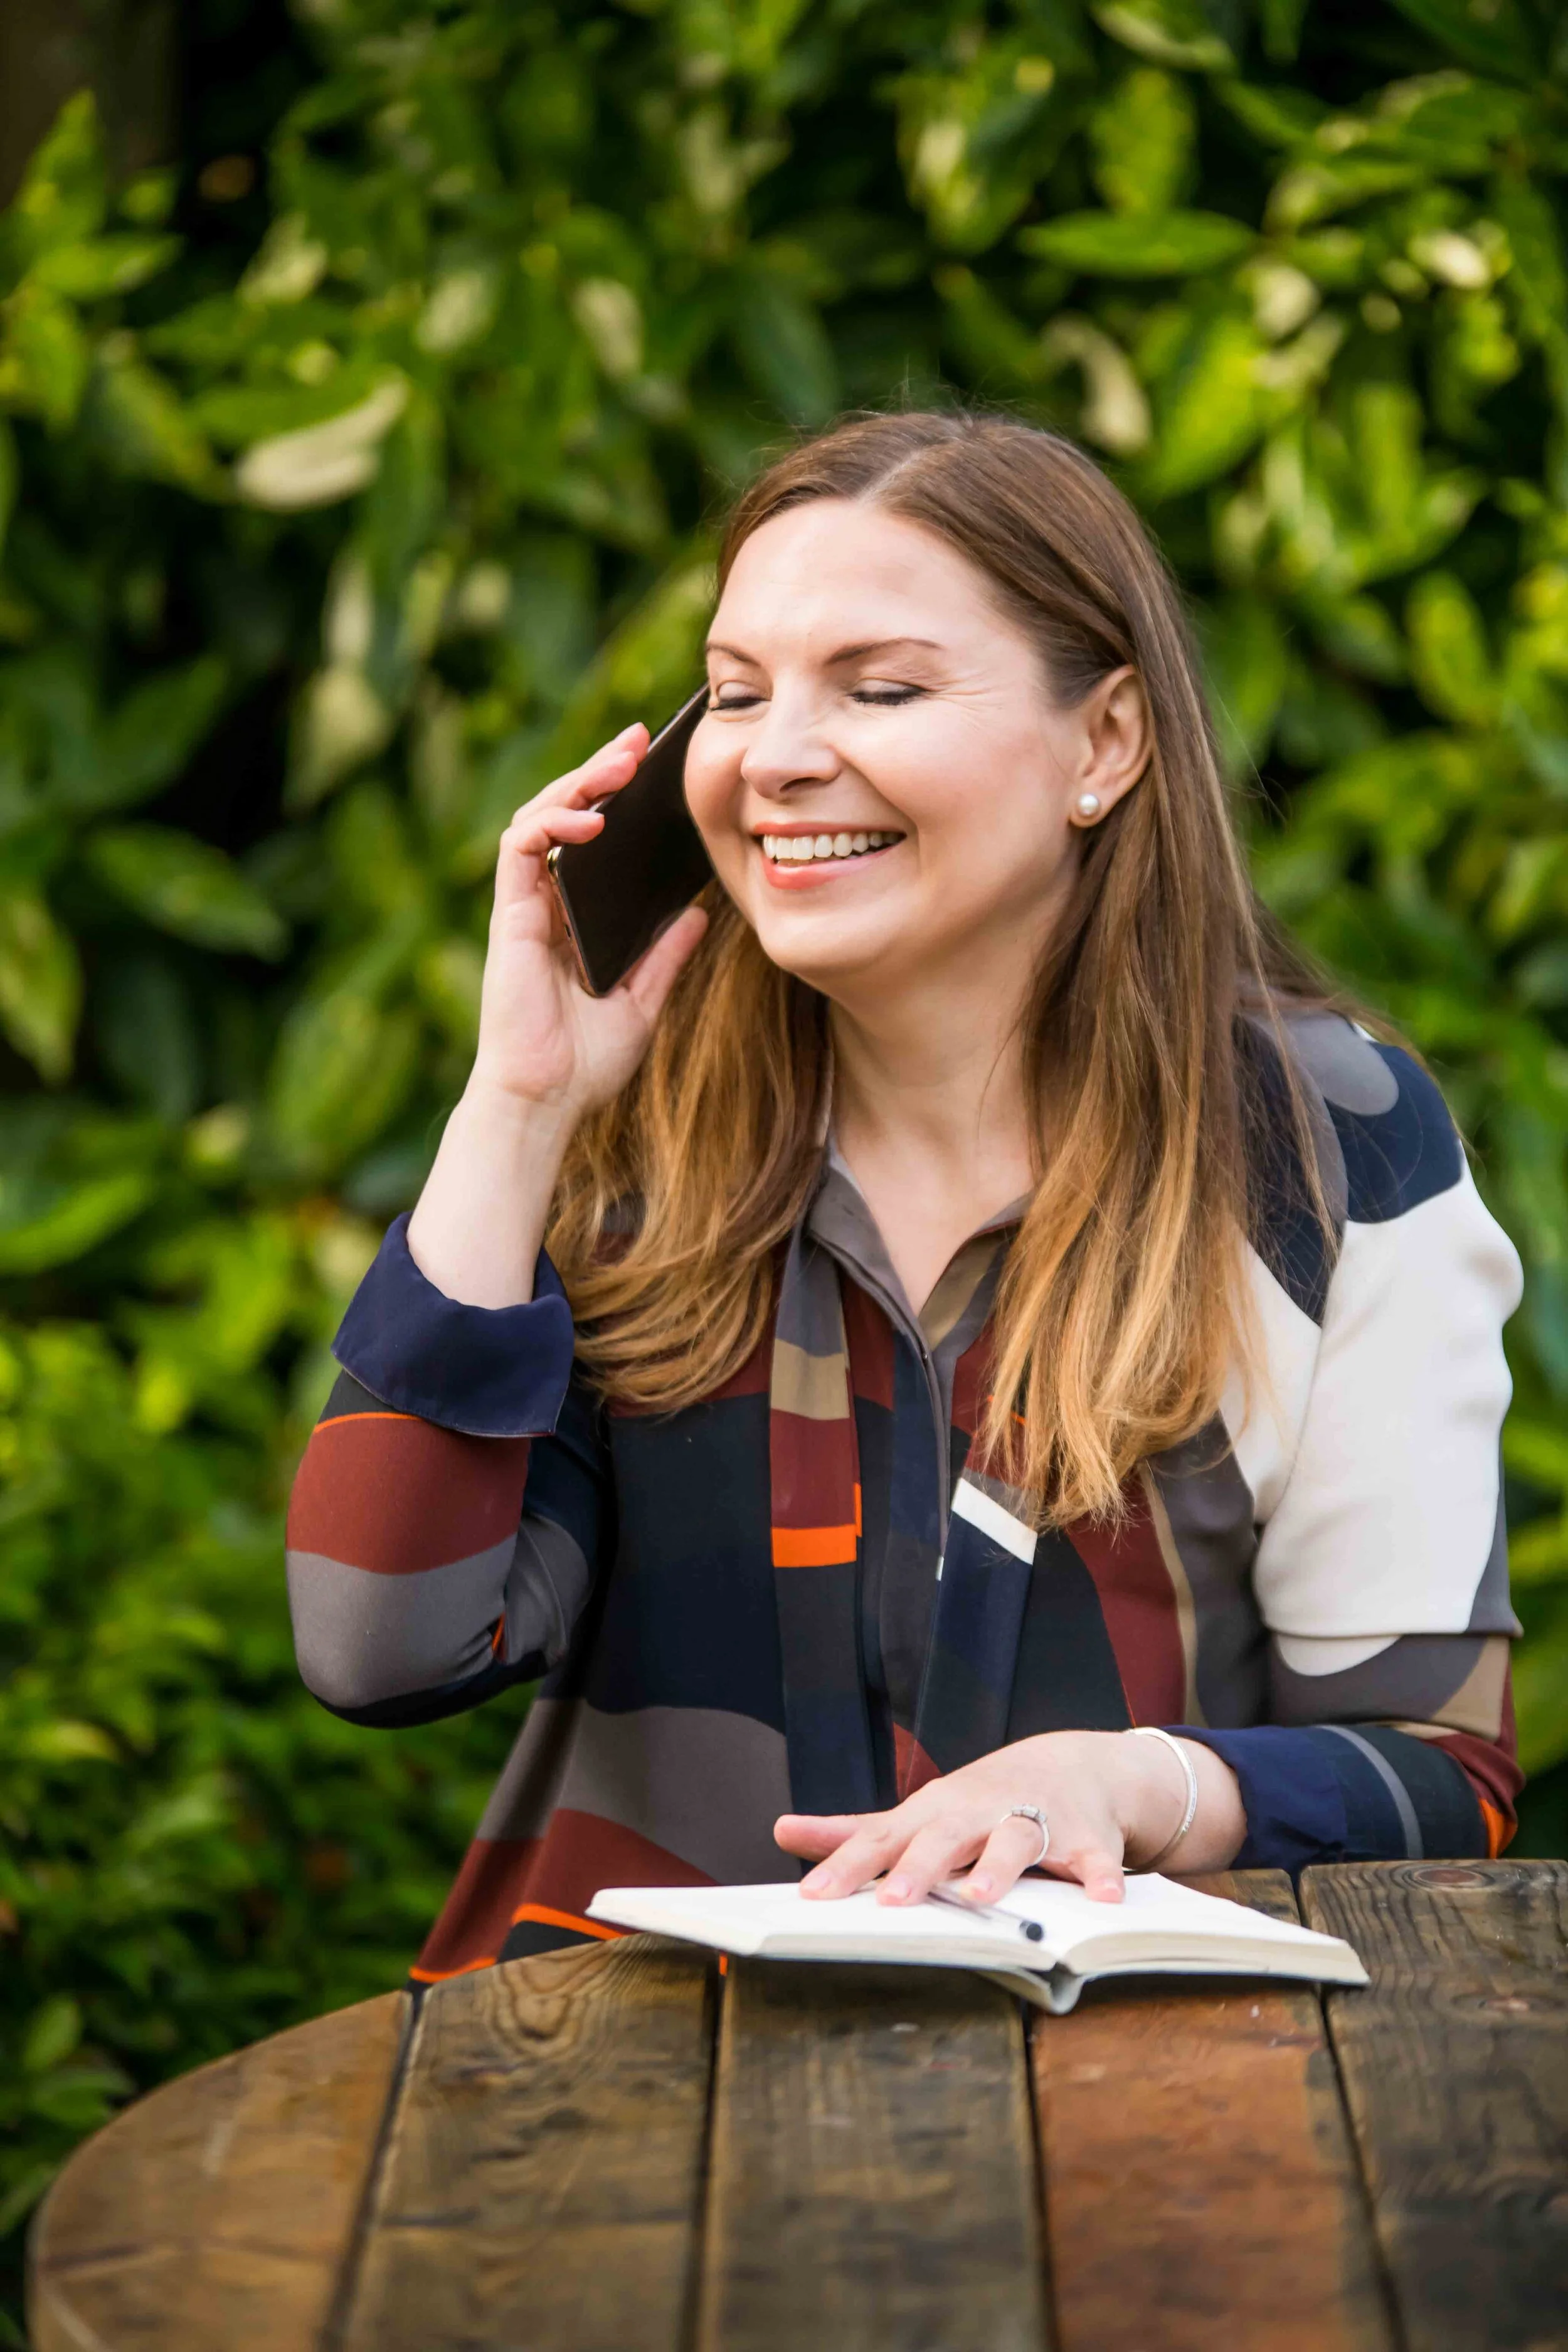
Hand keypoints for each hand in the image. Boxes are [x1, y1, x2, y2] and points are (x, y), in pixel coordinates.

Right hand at [472, 722, 708, 1121]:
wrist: (545, 1102)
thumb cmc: (584, 1063)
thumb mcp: (642, 1000)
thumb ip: (665, 956)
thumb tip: (699, 914)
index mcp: (573, 919)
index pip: (590, 841)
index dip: (617, 800)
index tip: (656, 769)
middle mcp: (544, 905)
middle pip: (565, 816)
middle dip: (600, 771)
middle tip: (640, 740)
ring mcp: (523, 908)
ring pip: (539, 818)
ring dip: (578, 783)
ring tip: (622, 762)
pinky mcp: (508, 916)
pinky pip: (519, 849)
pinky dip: (552, 824)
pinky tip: (591, 820)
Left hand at [774, 1729, 1242, 1907]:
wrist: (1069, 1763)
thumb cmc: (976, 1802)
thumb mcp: (915, 1814)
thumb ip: (852, 1831)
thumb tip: (782, 1832)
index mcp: (933, 1815)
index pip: (880, 1842)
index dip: (846, 1869)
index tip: (813, 1898)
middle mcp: (978, 1813)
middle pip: (943, 1839)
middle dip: (917, 1869)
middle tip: (891, 1903)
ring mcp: (1033, 1820)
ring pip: (1014, 1841)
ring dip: (997, 1868)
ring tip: (979, 1898)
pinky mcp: (1085, 1838)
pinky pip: (1095, 1858)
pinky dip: (1101, 1875)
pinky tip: (1105, 1898)